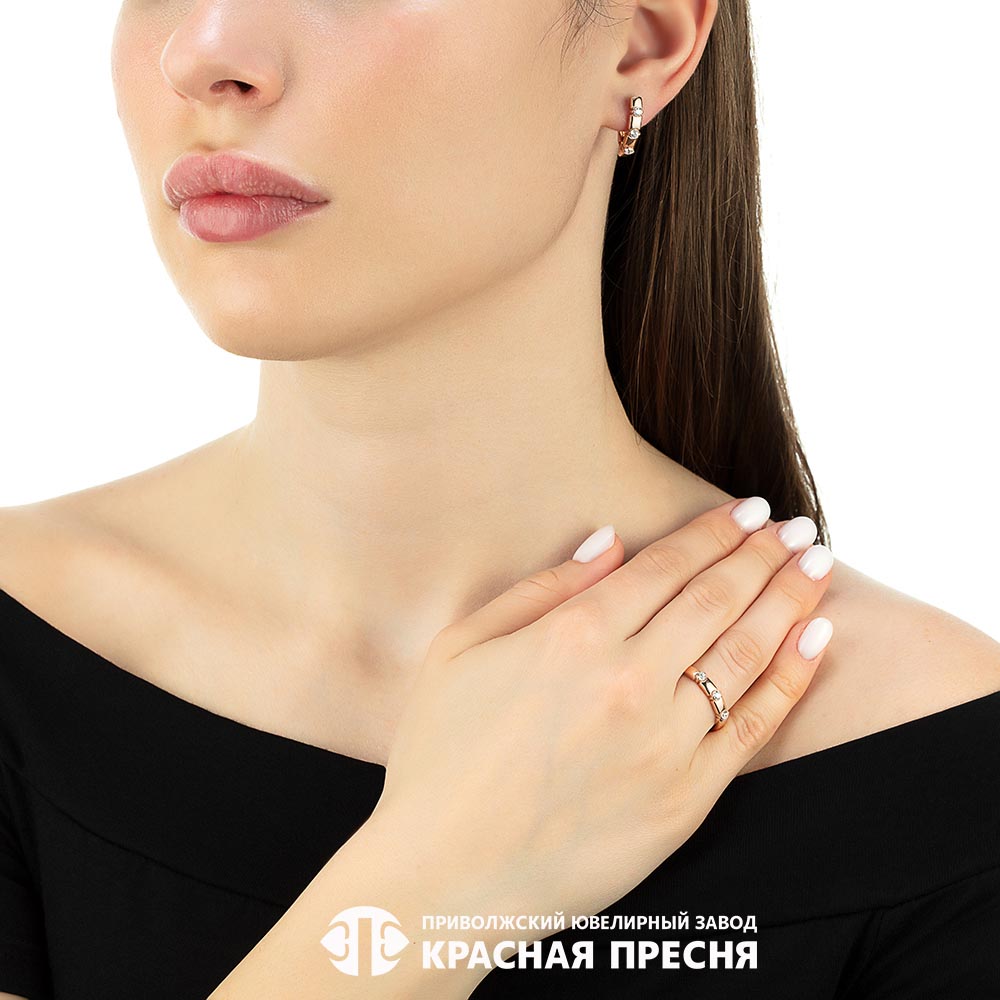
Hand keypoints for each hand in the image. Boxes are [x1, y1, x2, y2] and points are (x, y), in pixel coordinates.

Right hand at [370, 497, 832, 933]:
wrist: (445, 876)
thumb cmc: (439, 757)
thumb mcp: (461, 650)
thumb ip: (541, 590)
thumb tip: (609, 542)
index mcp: (572, 637)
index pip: (665, 567)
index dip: (712, 531)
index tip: (746, 509)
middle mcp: (627, 680)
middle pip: (716, 599)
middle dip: (762, 554)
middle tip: (795, 528)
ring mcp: (664, 742)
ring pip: (746, 651)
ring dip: (789, 599)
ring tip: (816, 565)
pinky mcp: (687, 799)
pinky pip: (755, 727)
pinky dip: (793, 677)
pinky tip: (815, 638)